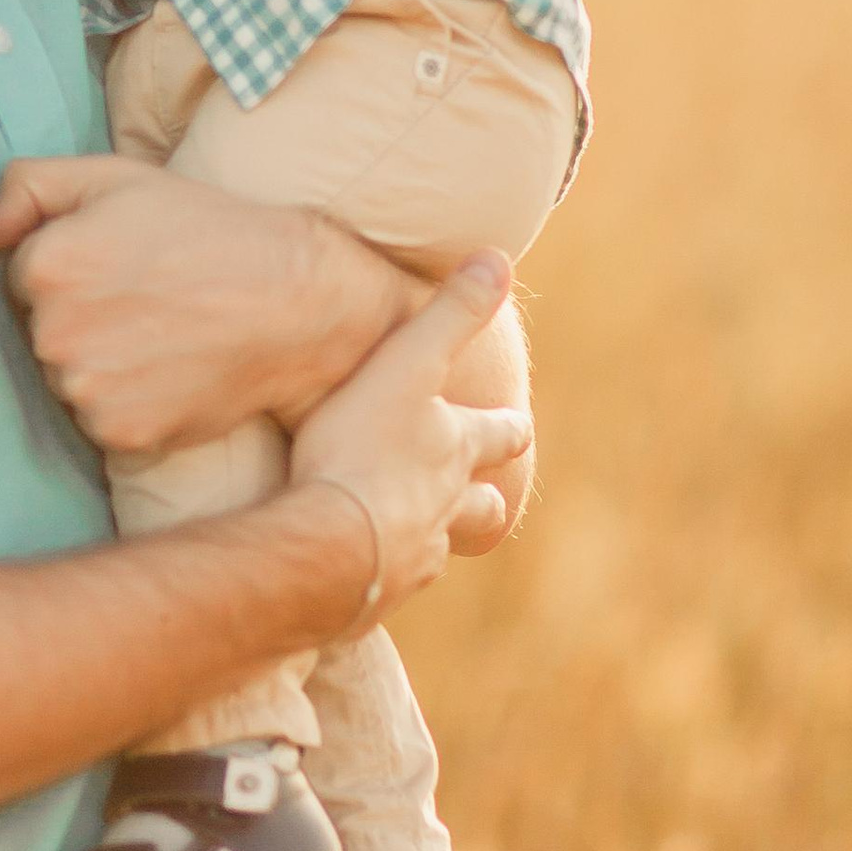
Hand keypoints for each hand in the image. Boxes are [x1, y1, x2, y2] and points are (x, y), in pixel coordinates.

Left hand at [0, 157, 410, 454]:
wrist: (295, 301)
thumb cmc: (205, 229)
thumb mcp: (115, 177)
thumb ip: (27, 187)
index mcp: (47, 264)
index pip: (20, 276)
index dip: (70, 266)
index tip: (119, 263)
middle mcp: (55, 333)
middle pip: (39, 331)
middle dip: (78, 317)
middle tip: (145, 298)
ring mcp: (86, 390)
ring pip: (67, 379)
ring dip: (99, 363)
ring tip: (160, 336)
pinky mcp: (119, 434)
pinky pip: (100, 419)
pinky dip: (127, 402)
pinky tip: (168, 372)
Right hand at [289, 254, 530, 620]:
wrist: (331, 541)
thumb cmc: (364, 445)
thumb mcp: (409, 362)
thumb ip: (452, 311)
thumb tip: (500, 256)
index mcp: (457, 450)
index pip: (501, 435)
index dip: (510, 428)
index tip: (520, 427)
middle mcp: (447, 507)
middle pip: (483, 506)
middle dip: (486, 498)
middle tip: (488, 499)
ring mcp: (416, 557)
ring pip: (439, 548)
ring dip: (437, 539)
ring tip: (422, 539)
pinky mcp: (376, 595)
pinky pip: (387, 585)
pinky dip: (383, 575)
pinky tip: (363, 574)